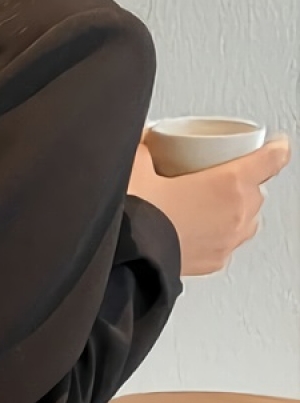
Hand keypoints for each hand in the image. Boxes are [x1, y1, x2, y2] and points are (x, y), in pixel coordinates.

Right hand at [127, 135, 290, 275]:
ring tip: (208, 204)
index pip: (272, 159)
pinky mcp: (215, 261)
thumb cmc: (138, 218)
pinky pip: (227, 242)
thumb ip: (145, 148)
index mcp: (229, 182)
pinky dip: (218, 233)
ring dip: (235, 208)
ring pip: (247, 218)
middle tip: (217, 174)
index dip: (276, 147)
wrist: (127, 258)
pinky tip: (196, 229)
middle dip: (243, 180)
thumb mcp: (136, 167)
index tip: (275, 144)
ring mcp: (229, 240)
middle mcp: (237, 213)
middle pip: (257, 189)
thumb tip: (142, 141)